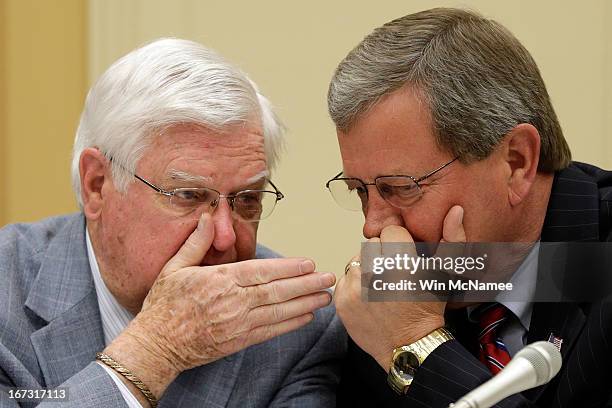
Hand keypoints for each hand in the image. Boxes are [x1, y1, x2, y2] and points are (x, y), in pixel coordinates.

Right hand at [104, 213, 334, 398]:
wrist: (156, 344)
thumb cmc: (164, 305)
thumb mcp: (175, 267)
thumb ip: (196, 242)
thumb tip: (208, 216)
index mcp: (220, 280)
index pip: (262, 271)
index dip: (289, 267)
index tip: (309, 263)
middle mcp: (233, 301)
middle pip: (277, 290)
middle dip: (307, 284)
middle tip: (328, 278)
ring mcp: (238, 323)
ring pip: (279, 311)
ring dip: (306, 302)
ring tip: (326, 296)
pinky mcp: (239, 341)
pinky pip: (271, 331)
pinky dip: (291, 324)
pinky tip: (307, 316)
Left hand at [335, 205, 464, 370]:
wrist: (409, 346)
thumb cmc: (428, 308)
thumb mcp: (446, 272)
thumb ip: (452, 238)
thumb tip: (454, 210)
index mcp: (402, 261)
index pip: (390, 232)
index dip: (399, 245)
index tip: (405, 261)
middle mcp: (376, 272)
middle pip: (371, 244)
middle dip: (382, 255)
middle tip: (394, 275)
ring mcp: (356, 286)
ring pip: (357, 259)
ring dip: (368, 269)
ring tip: (382, 287)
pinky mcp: (342, 299)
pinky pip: (345, 278)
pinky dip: (355, 285)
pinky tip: (370, 297)